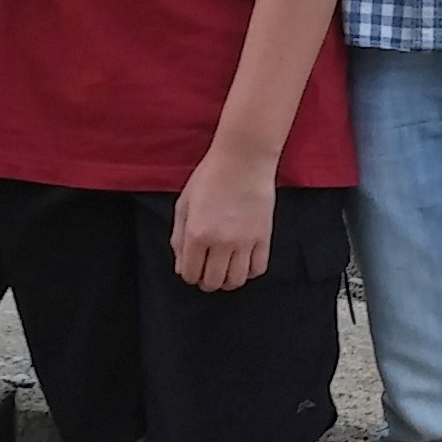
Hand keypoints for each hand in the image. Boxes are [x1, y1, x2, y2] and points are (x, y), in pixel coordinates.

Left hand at [170, 148, 276, 289]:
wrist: (243, 159)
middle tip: (207, 270)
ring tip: (225, 268)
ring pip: (235, 281)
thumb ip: (178, 237)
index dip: (189, 274)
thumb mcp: (184, 203)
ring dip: (227, 280)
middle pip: (212, 282)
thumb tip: (181, 266)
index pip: (190, 274)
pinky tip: (243, 261)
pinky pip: (257, 269)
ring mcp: (244, 241)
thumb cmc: (211, 176)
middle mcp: (220, 241)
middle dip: (206, 281)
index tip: (193, 267)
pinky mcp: (263, 237)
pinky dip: (248, 272)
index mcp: (196, 233)